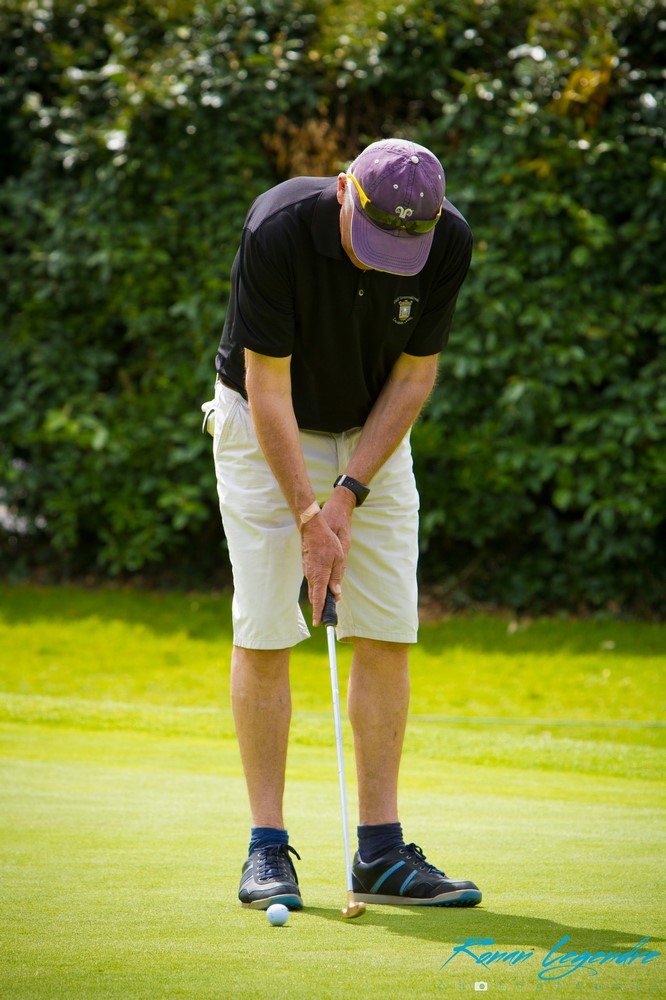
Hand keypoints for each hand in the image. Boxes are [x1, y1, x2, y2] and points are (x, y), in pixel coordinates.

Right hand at [301, 487, 354, 624]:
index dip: (319, 612)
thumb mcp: (339, 559)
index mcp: (319, 576)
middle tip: (326, 616)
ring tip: (328, 602)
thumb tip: (336, 594)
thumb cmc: (328, 542)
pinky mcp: (307, 566)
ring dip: (320, 596)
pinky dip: (318, 586)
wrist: (312, 528)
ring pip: (314, 588)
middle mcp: (311, 576)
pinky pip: (313, 580)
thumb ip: (336, 578)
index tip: (318, 623)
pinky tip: (325, 584)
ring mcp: (307, 571)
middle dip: (320, 607)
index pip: (319, 599)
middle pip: (315, 596)